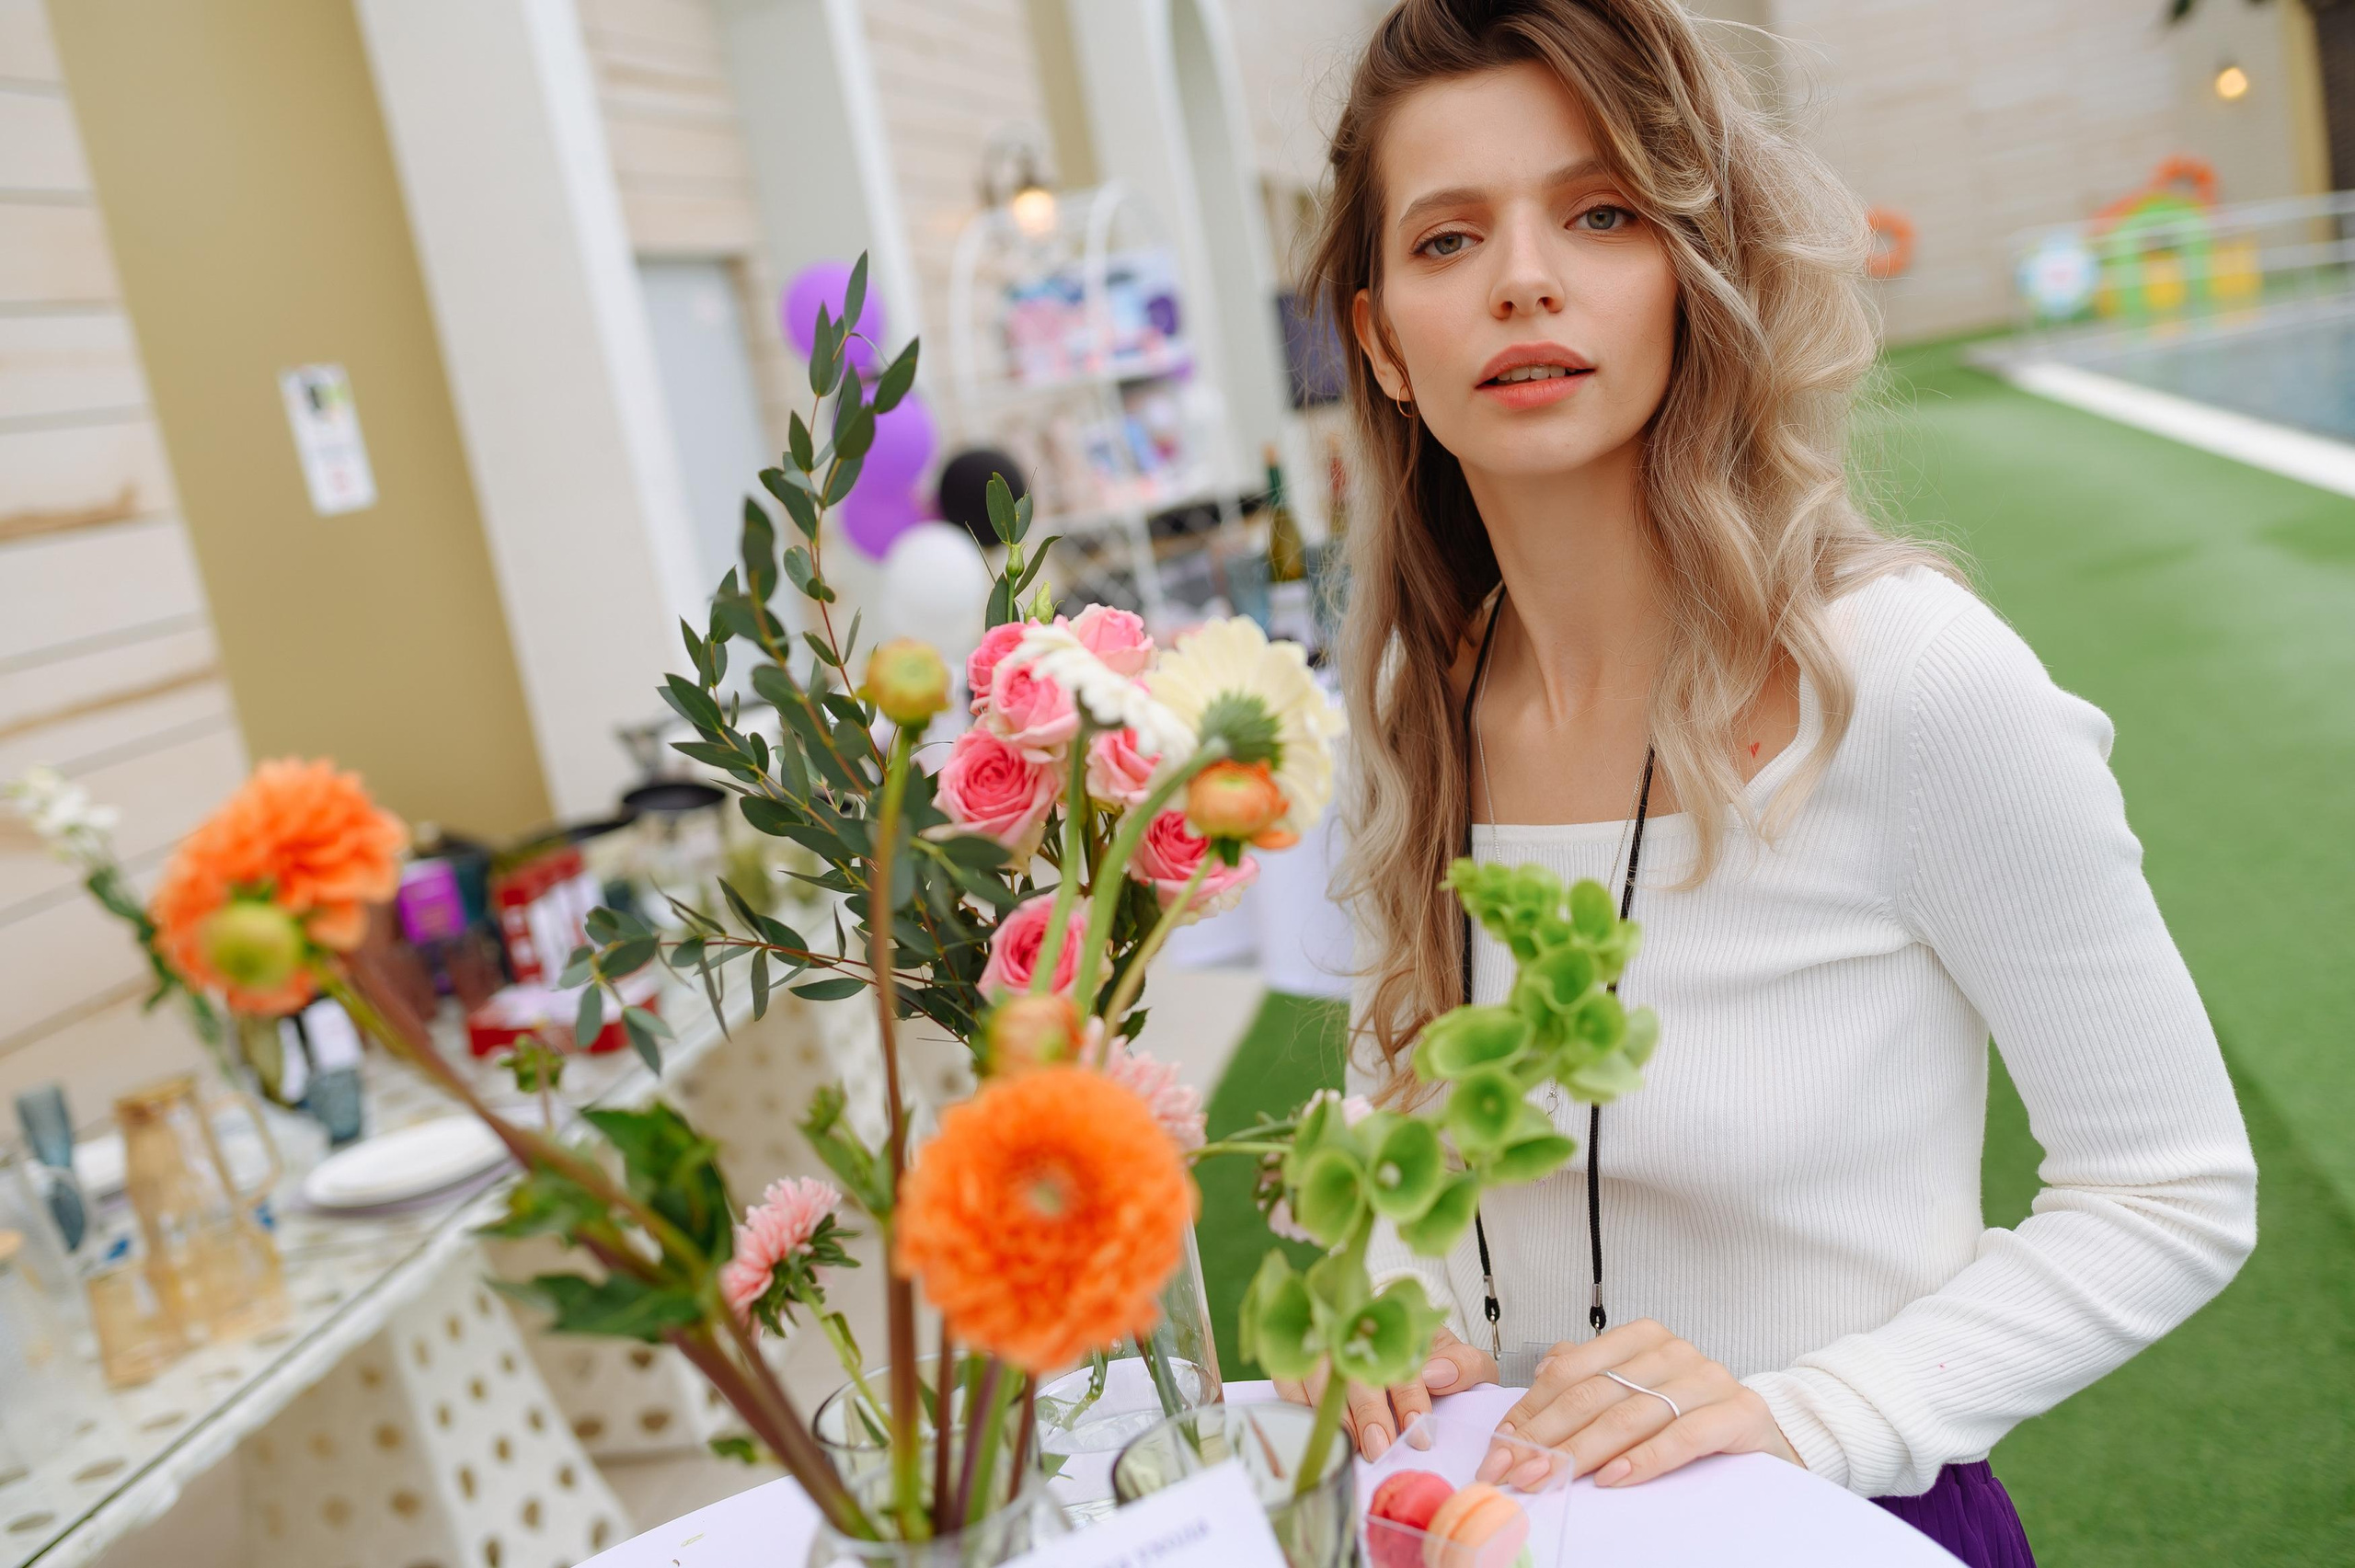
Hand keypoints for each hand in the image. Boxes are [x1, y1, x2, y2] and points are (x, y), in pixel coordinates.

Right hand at [1274, 1326, 1497, 1458]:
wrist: (1397, 1337)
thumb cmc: (1430, 1358)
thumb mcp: (1462, 1356)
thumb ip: (1463, 1365)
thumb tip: (1437, 1375)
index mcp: (1400, 1319)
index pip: (1401, 1356)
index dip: (1409, 1397)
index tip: (1418, 1432)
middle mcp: (1356, 1322)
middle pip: (1355, 1365)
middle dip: (1368, 1412)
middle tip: (1379, 1449)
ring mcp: (1321, 1336)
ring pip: (1318, 1372)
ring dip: (1335, 1414)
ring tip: (1353, 1447)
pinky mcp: (1296, 1355)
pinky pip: (1288, 1380)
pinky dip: (1301, 1409)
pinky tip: (1322, 1433)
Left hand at [1480, 1319, 1799, 1487]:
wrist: (1764, 1433)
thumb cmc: (1689, 1414)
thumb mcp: (1635, 1390)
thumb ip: (1590, 1377)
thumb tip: (1541, 1373)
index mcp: (1640, 1337)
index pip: (1570, 1372)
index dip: (1530, 1411)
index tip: (1499, 1448)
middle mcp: (1672, 1351)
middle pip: (1594, 1395)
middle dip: (1546, 1438)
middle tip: (1515, 1472)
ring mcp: (1707, 1378)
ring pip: (1631, 1415)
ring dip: (1583, 1453)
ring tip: (1551, 1478)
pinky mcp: (1739, 1412)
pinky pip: (1683, 1435)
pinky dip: (1644, 1459)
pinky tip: (1614, 1479)